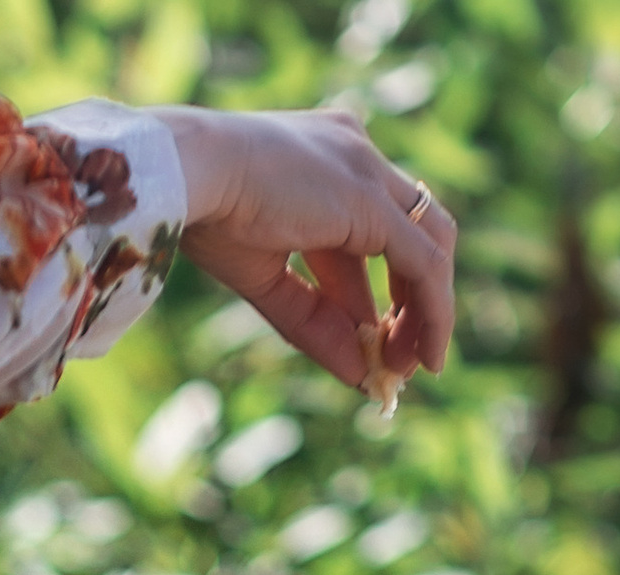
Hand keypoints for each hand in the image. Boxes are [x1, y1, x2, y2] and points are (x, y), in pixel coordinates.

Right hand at [157, 104, 454, 397]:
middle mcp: (359, 155)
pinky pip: (425, 264)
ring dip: (428, 313)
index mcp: (328, 158)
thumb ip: (313, 322)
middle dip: (412, 303)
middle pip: (414, 234)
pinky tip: (423, 355)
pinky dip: (431, 312)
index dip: (376, 295)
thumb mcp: (265, 277)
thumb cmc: (204, 213)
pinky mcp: (373, 201)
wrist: (188, 170)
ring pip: (431, 245)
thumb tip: (356, 373)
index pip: (372, 232)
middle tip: (399, 364)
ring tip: (410, 369)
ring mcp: (370, 171)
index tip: (371, 344)